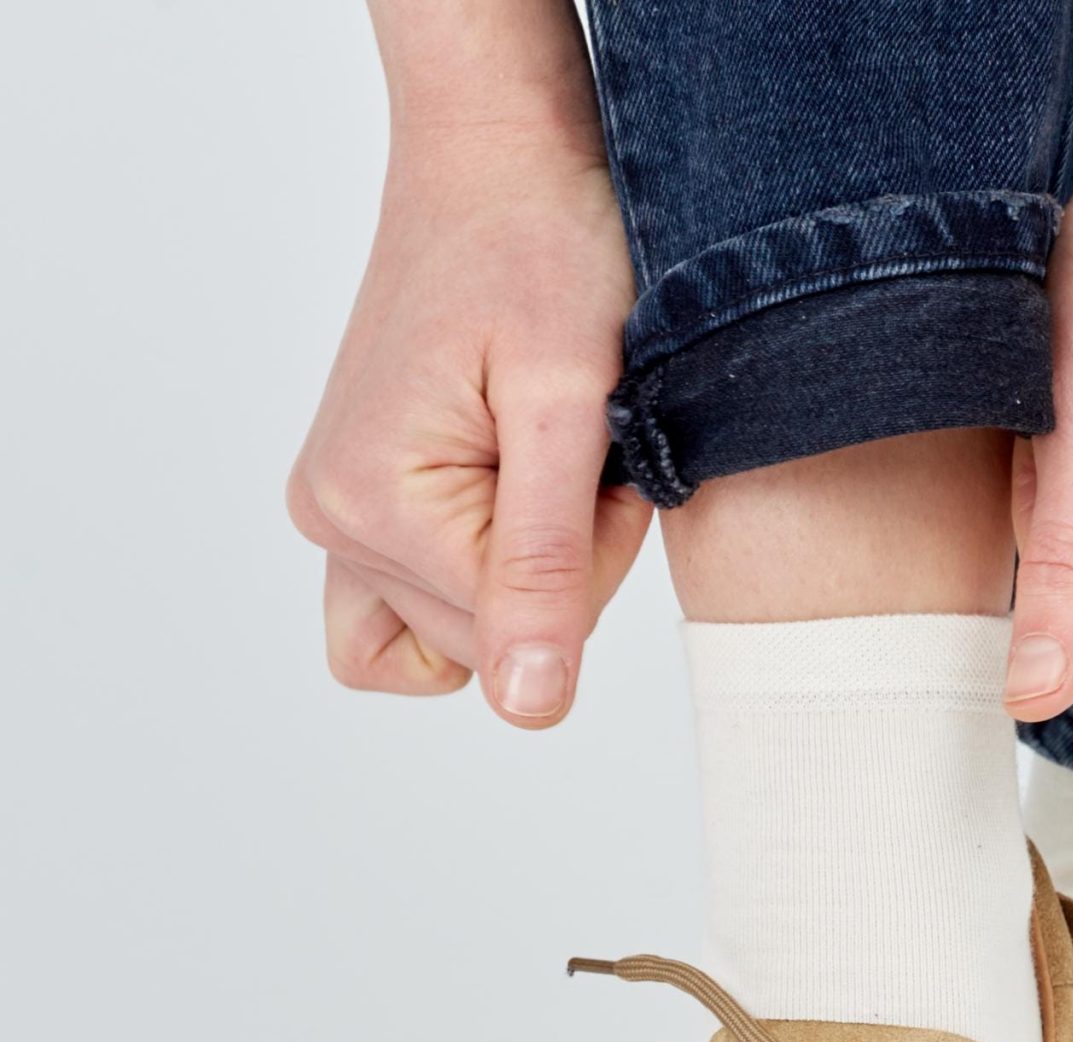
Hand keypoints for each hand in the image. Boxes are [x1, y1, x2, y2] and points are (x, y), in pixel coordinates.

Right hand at [288, 117, 648, 726]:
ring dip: (525, 568)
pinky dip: (478, 578)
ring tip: (543, 463)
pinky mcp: (356, 506)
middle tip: (580, 447)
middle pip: (488, 642)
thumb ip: (547, 567)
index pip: (522, 635)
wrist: (497, 161)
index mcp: (371, 505)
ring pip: (460, 637)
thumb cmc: (541, 250)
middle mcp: (331, 522)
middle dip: (564, 561)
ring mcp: (336, 517)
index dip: (595, 558)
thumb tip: (528, 708)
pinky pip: (414, 612)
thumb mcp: (568, 409)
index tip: (599, 457)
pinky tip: (507, 506)